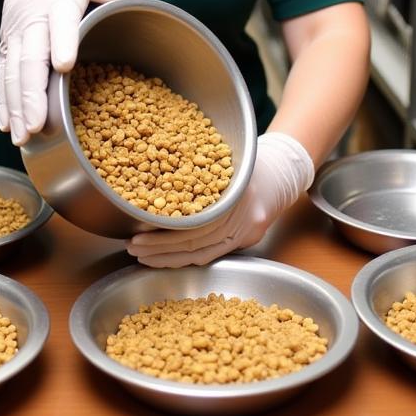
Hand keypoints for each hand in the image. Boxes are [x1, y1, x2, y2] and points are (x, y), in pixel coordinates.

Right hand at [0, 0, 136, 146]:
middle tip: (38, 125)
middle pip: (31, 57)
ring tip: (23, 136)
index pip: (61, 21)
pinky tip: (8, 125)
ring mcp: (16, 32)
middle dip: (33, 94)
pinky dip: (3, 102)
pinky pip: (3, 75)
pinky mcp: (7, 43)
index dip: (63, 42)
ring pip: (13, 72)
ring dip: (17, 106)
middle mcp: (34, 18)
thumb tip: (152, 20)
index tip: (65, 66)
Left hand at [125, 132, 314, 267]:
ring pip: (202, 253)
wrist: (283, 169)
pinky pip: (213, 254)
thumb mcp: (220, 157)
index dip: (162, 235)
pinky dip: (188, 258)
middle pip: (194, 243)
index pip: (191, 226)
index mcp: (233, 195)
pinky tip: (166, 258)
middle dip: (159, 249)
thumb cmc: (247, 160)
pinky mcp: (249, 240)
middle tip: (132, 248)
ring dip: (168, 258)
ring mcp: (247, 232)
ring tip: (142, 256)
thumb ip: (195, 174)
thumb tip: (154, 186)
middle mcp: (241, 219)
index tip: (137, 234)